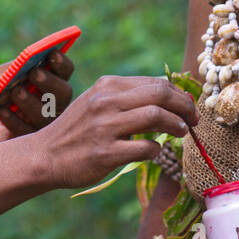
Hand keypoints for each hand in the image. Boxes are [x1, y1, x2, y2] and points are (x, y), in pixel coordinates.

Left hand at [0, 51, 75, 144]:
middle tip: (34, 73)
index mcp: (49, 81)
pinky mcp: (29, 143)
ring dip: (30, 100)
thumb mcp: (2, 75)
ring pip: (47, 115)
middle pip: (64, 93)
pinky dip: (14, 119)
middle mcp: (53, 103)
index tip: (51, 53)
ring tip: (15, 92)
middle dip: (49, 81)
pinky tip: (2, 111)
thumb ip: (16, 68)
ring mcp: (43, 125)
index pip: (65, 70)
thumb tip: (29, 62)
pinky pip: (28, 132)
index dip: (61, 62)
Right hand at [31, 75, 198, 189]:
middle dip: (185, 106)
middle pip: (161, 94)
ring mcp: (106, 127)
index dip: (179, 95)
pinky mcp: (105, 153)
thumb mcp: (97, 101)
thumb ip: (127, 97)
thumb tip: (167, 97)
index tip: (188, 107)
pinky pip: (144, 148)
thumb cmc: (77, 129)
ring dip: (176, 126)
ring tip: (182, 132)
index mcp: (108, 85)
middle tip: (193, 119)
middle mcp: (107, 101)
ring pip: (156, 117)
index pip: (156, 82)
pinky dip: (156, 150)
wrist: (44, 155)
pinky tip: (154, 151)